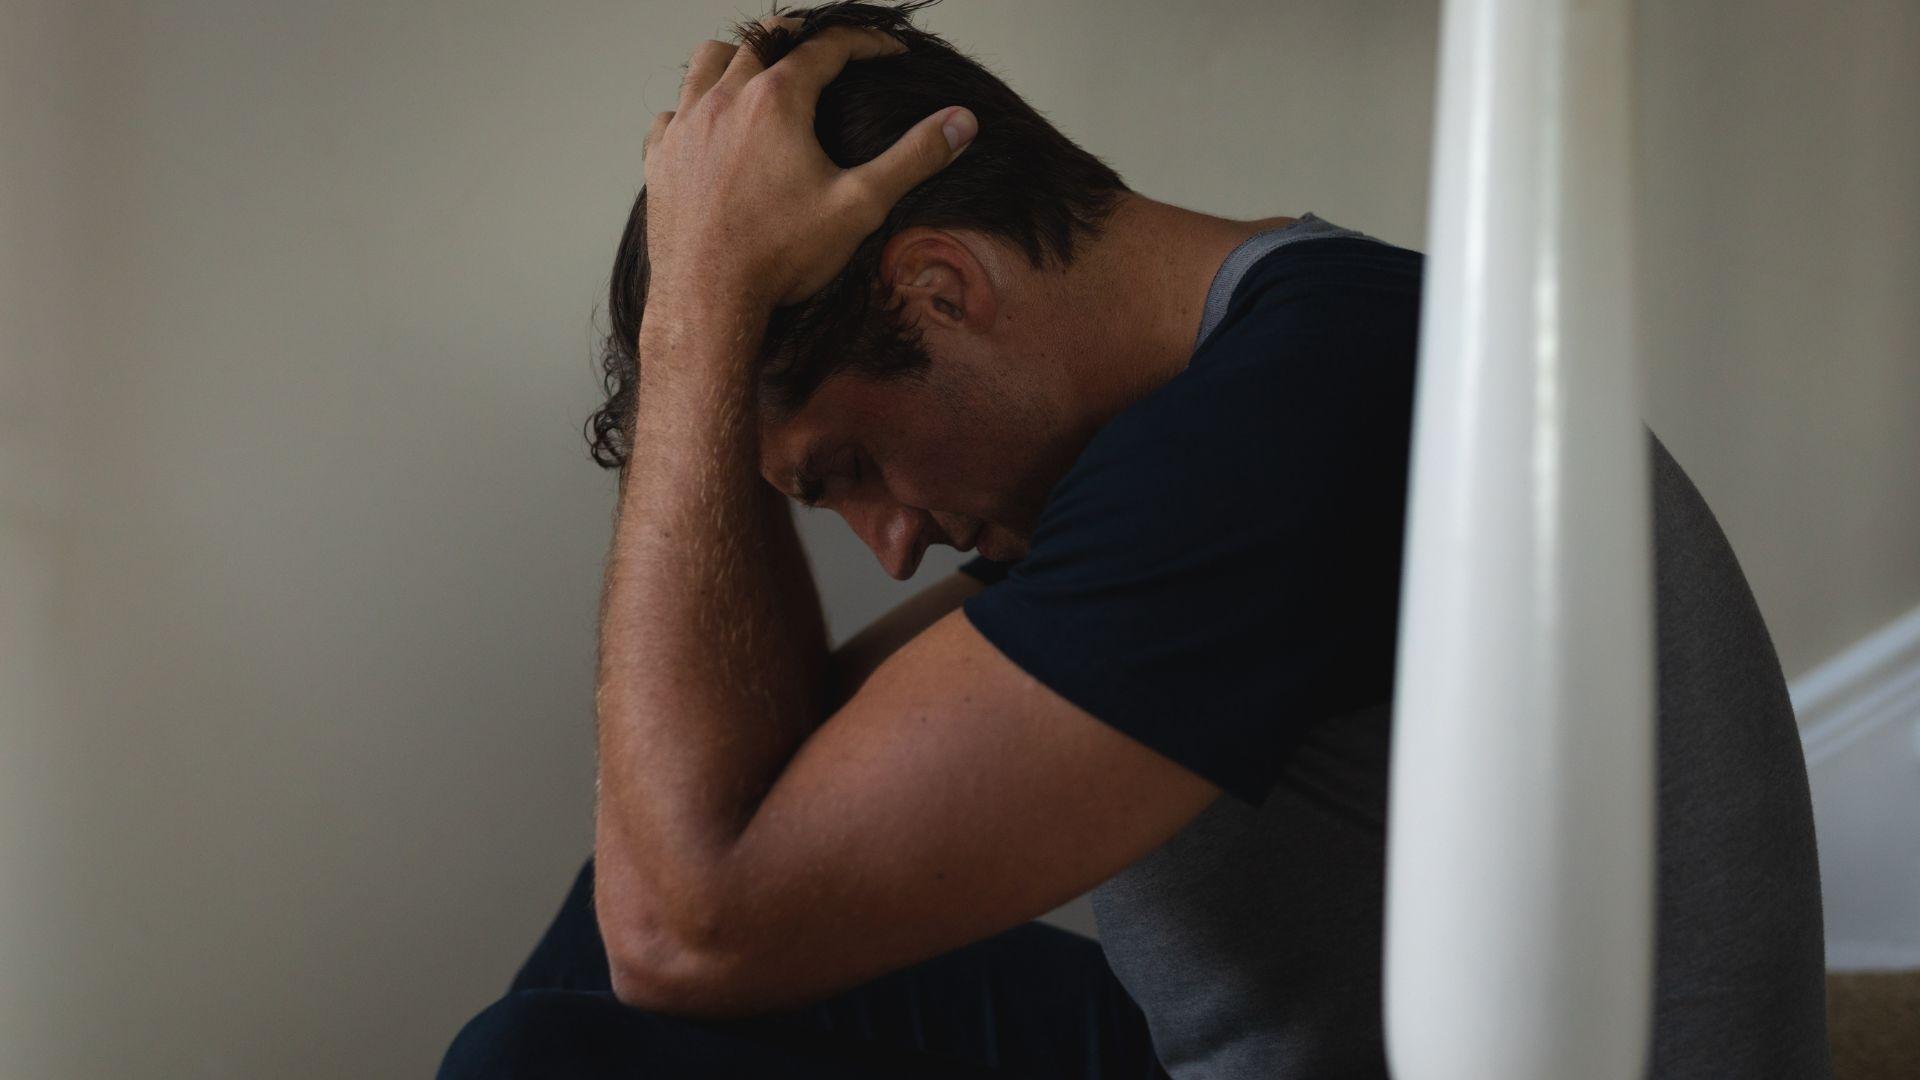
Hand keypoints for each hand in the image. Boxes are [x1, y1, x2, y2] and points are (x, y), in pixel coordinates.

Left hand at [641, 18, 976, 316]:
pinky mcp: (660, 160)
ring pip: (707, 62)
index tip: (888, 53)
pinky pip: (671, 112)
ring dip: (739, 58)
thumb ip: (914, 158)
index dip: (865, 42)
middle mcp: (724, 100)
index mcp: (776, 100)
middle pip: (763, 41)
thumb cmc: (780, 257)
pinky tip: (709, 128)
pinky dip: (693, 107)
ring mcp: (685, 127)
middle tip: (826, 49)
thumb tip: (962, 123)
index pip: (827, 47)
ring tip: (761, 72)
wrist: (708, 302)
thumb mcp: (861, 206)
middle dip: (801, 38)